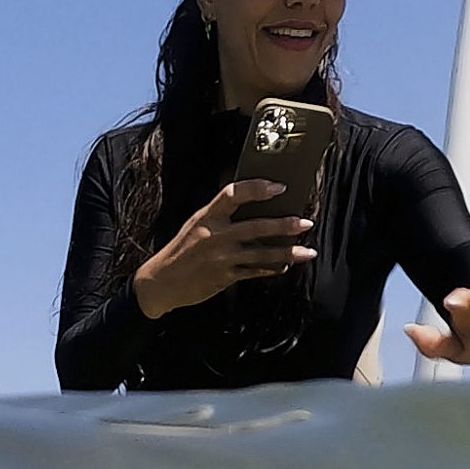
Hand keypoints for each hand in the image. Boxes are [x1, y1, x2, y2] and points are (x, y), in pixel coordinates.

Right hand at [133, 181, 317, 319]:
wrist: (162, 281)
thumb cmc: (181, 250)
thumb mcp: (195, 224)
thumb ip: (220, 215)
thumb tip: (250, 203)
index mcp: (207, 216)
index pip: (233, 194)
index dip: (257, 188)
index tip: (278, 187)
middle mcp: (215, 235)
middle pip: (256, 226)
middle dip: (284, 225)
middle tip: (305, 222)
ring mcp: (221, 257)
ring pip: (261, 253)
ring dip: (287, 252)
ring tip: (307, 251)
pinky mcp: (224, 277)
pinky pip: (254, 272)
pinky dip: (271, 269)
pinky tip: (285, 266)